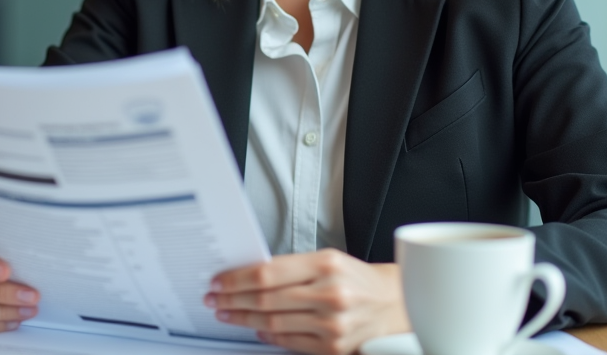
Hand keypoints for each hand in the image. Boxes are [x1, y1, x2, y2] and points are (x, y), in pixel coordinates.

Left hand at [204, 249, 408, 354]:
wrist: (392, 304)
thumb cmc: (357, 280)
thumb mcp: (328, 260)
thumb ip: (292, 267)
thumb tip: (249, 274)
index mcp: (327, 265)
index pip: (268, 272)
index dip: (237, 278)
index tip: (219, 280)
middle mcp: (330, 294)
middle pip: (266, 298)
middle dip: (233, 298)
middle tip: (215, 298)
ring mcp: (332, 324)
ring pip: (273, 322)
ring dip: (243, 318)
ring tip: (227, 313)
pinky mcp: (333, 348)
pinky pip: (289, 342)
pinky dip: (267, 335)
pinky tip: (256, 327)